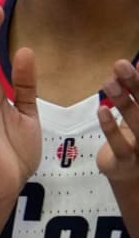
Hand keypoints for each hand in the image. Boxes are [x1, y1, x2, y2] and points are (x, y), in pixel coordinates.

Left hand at [97, 60, 138, 182]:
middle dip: (136, 84)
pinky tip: (101, 109)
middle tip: (120, 64)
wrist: (129, 176)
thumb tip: (136, 63)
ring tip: (109, 83)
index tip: (134, 62)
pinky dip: (110, 127)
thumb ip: (137, 90)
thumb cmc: (134, 137)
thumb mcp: (137, 111)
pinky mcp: (127, 163)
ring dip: (124, 102)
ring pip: (138, 124)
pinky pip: (120, 146)